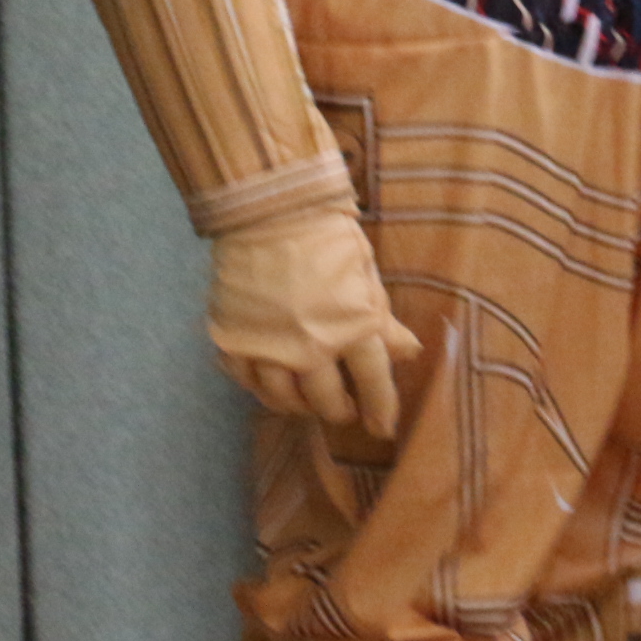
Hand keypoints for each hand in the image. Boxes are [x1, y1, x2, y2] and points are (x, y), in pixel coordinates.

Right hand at [206, 205, 422, 440]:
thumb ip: (383, 319)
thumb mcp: (366, 275)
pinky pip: (245, 381)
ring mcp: (266, 347)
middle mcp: (308, 346)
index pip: (373, 381)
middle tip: (346, 411)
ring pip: (283, 399)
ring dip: (300, 406)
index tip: (384, 429)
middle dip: (340, 411)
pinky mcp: (231, 341)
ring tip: (309, 403)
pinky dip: (259, 387)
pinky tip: (270, 383)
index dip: (382, 408)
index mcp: (352, 326)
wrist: (268, 211)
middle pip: (326, 400)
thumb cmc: (328, 239)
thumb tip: (409, 352)